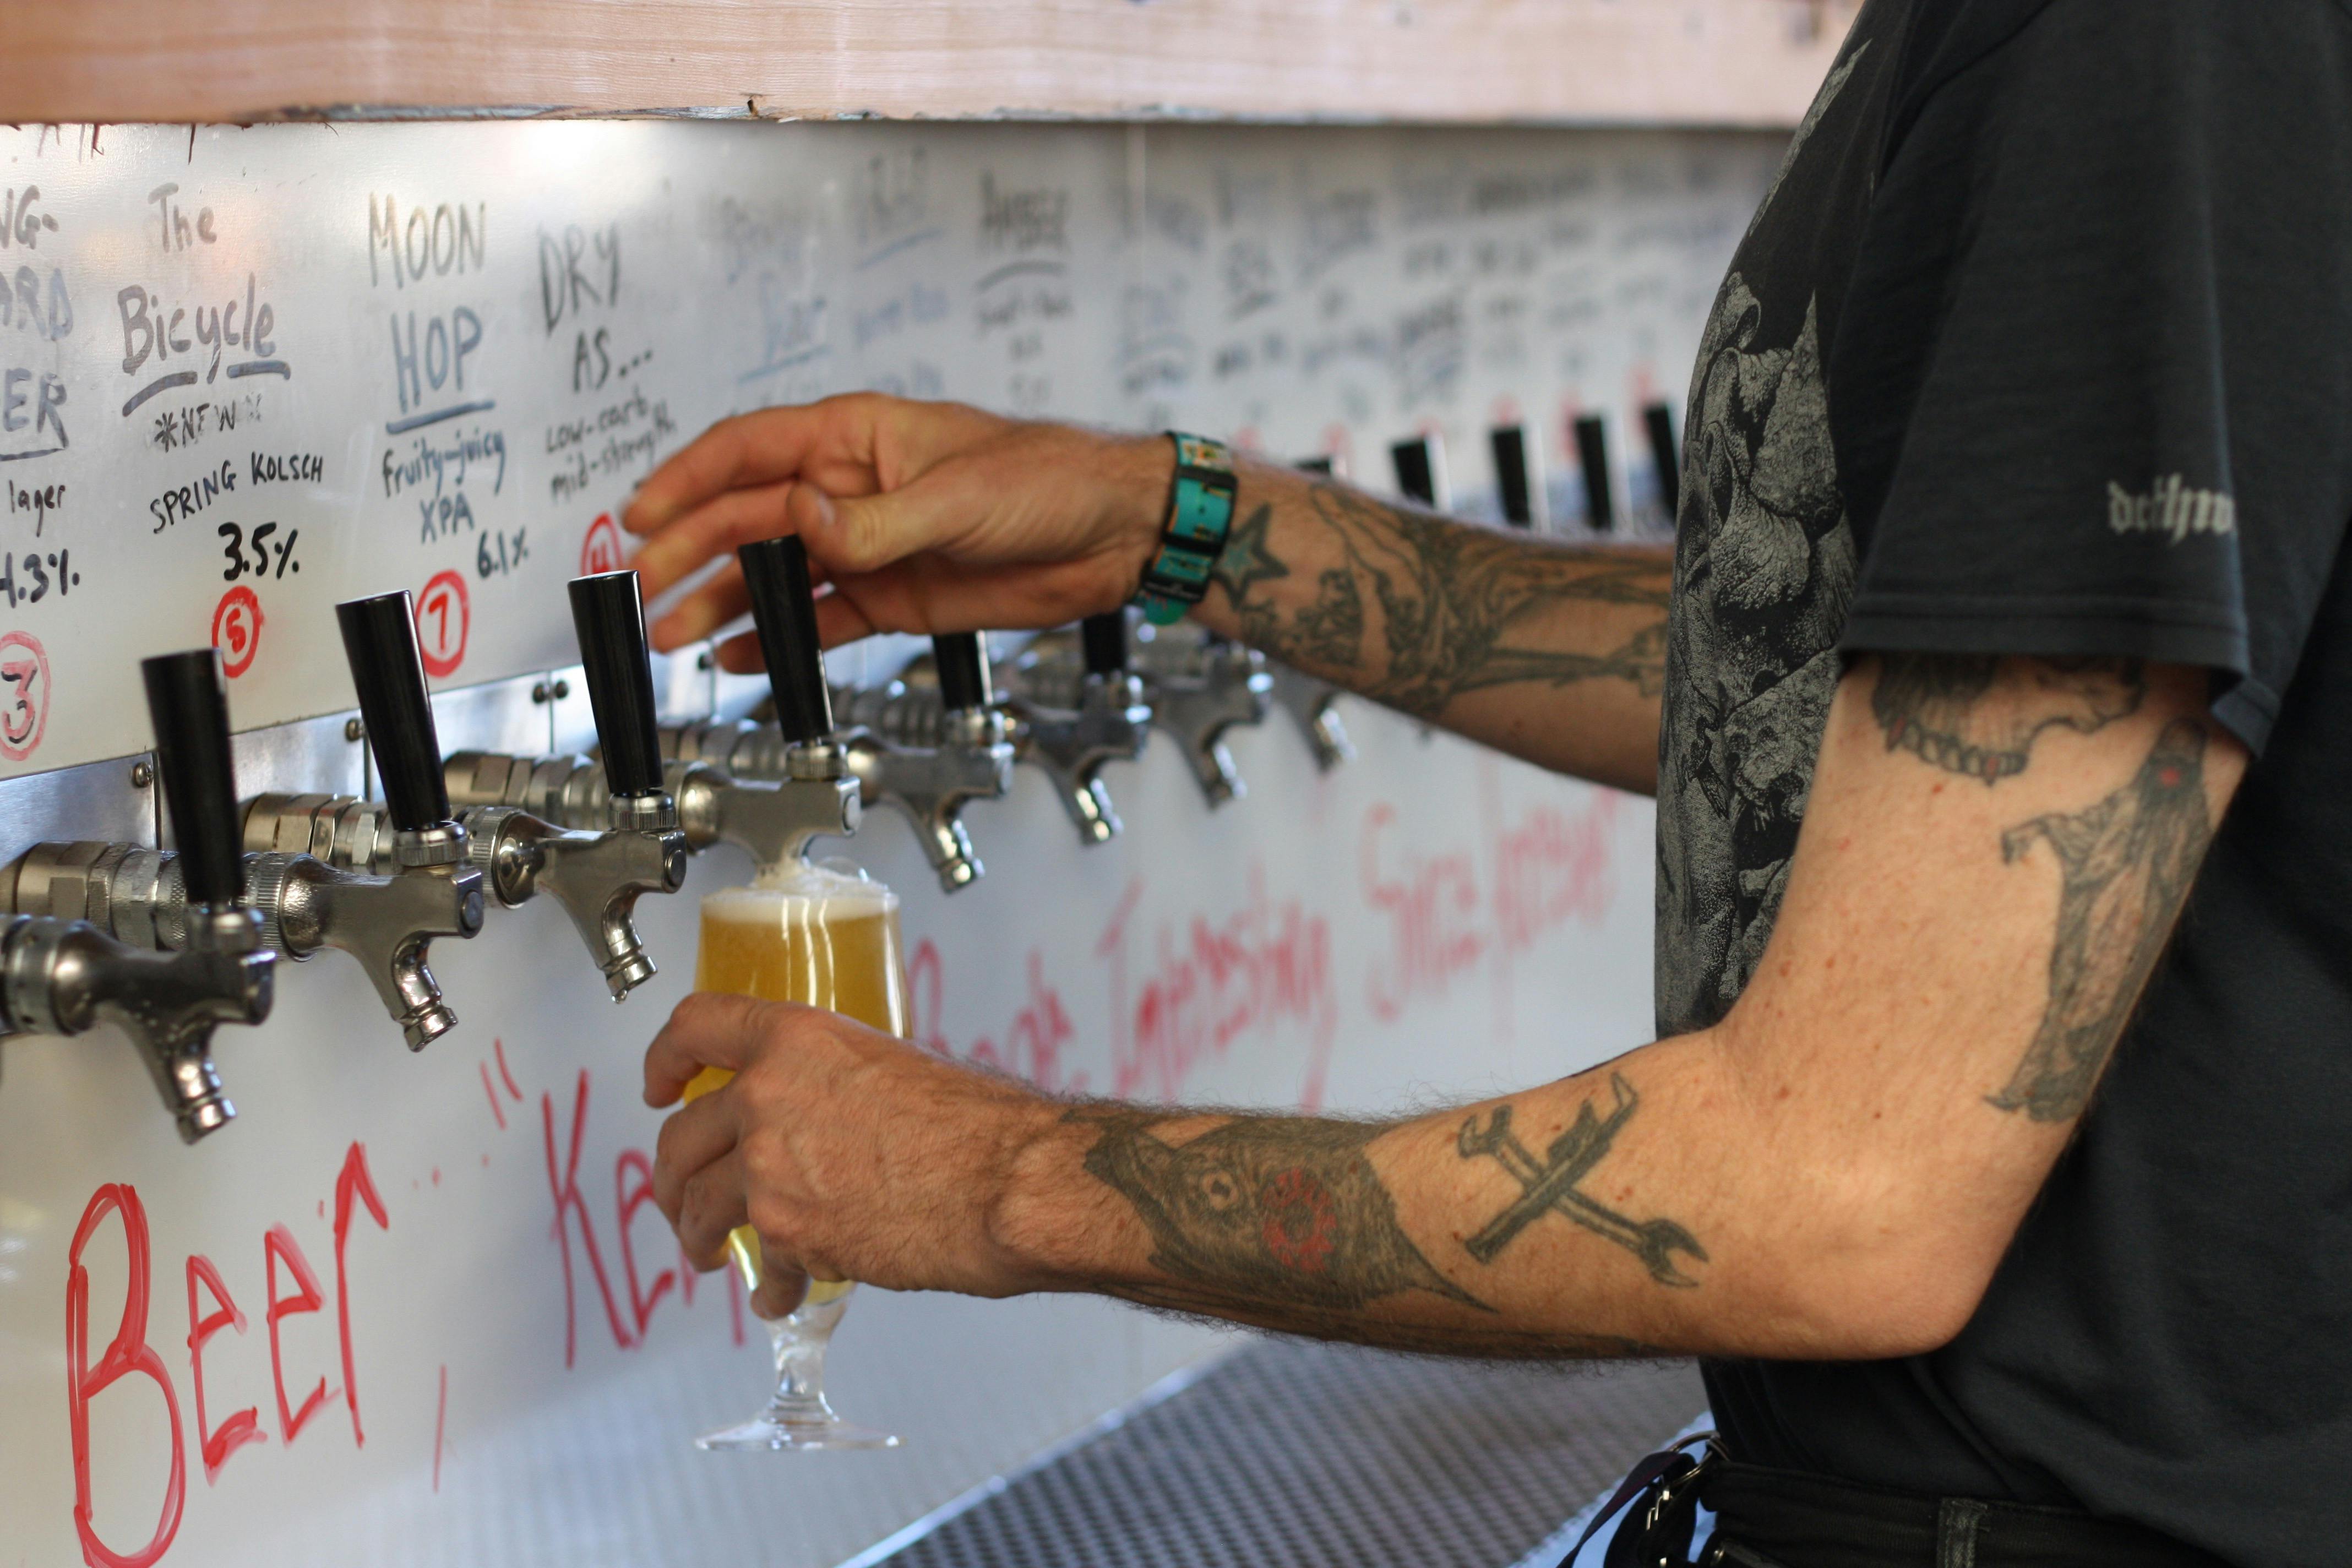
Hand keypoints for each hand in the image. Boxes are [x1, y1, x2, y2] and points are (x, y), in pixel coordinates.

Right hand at [623, 394, 1171, 670]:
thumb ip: (876, 523)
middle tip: (644, 590)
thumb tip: (805, 523)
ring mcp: (867, 546)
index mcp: (857, 439)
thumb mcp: (960, 497)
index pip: (749, 450)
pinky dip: (777, 640)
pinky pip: (819, 619)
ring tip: (674, 637)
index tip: (643, 514)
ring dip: (723, 604)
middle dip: (691, 553)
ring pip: (775, 574)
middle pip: (747, 518)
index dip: (690, 480)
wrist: (1112, 534)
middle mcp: (849, 491)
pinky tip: (739, 660)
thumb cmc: (1049, 481)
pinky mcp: (892, 596)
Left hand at [644, 990, 1058, 1317]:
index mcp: (796, 1041)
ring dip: (697, 1236)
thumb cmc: (980, 1126)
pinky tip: (782, 1295)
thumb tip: (832, 1108)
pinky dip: (770, 1288)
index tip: (659, 1085)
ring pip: (698, 1206)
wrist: (1008, 1186)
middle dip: (672, 1174)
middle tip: (681, 1194)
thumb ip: (841, 1083)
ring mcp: (769, 1169)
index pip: (696, 1027)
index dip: (665, 1056)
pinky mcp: (789, 1233)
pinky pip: (760, 1266)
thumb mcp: (898, 1066)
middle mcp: (767, 1098)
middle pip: (680, 1136)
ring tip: (712, 1254)